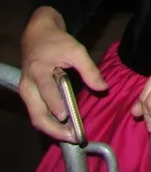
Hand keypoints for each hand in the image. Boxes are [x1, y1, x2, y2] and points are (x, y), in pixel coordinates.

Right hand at [19, 7, 106, 141]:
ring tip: (70, 137)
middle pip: (37, 114)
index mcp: (39, 71)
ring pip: (35, 117)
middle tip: (72, 137)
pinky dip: (48, 123)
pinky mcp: (29, 95)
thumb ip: (89, 70)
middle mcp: (28, 85)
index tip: (67, 118)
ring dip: (51, 129)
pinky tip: (62, 128)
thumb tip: (103, 88)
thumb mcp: (76, 50)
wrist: (37, 35)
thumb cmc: (57, 42)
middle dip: (53, 128)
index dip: (56, 105)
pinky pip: (36, 113)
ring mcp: (26, 92)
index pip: (47, 92)